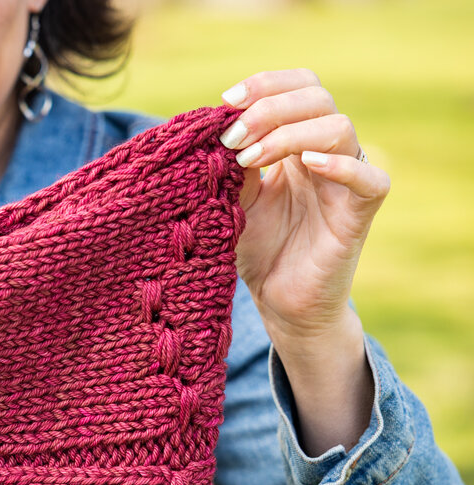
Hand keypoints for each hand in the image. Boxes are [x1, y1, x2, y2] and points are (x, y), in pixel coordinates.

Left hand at [218, 68, 390, 344]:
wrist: (278, 300)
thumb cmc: (258, 249)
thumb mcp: (234, 200)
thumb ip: (231, 165)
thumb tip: (217, 128)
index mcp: (296, 143)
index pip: (298, 87)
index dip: (266, 84)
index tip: (227, 101)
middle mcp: (325, 154)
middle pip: (318, 97)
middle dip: (270, 107)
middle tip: (232, 135)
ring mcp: (345, 181)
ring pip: (340, 126)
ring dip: (289, 134)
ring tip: (249, 158)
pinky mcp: (359, 213)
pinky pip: (368, 178)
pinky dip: (340, 164)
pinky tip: (307, 164)